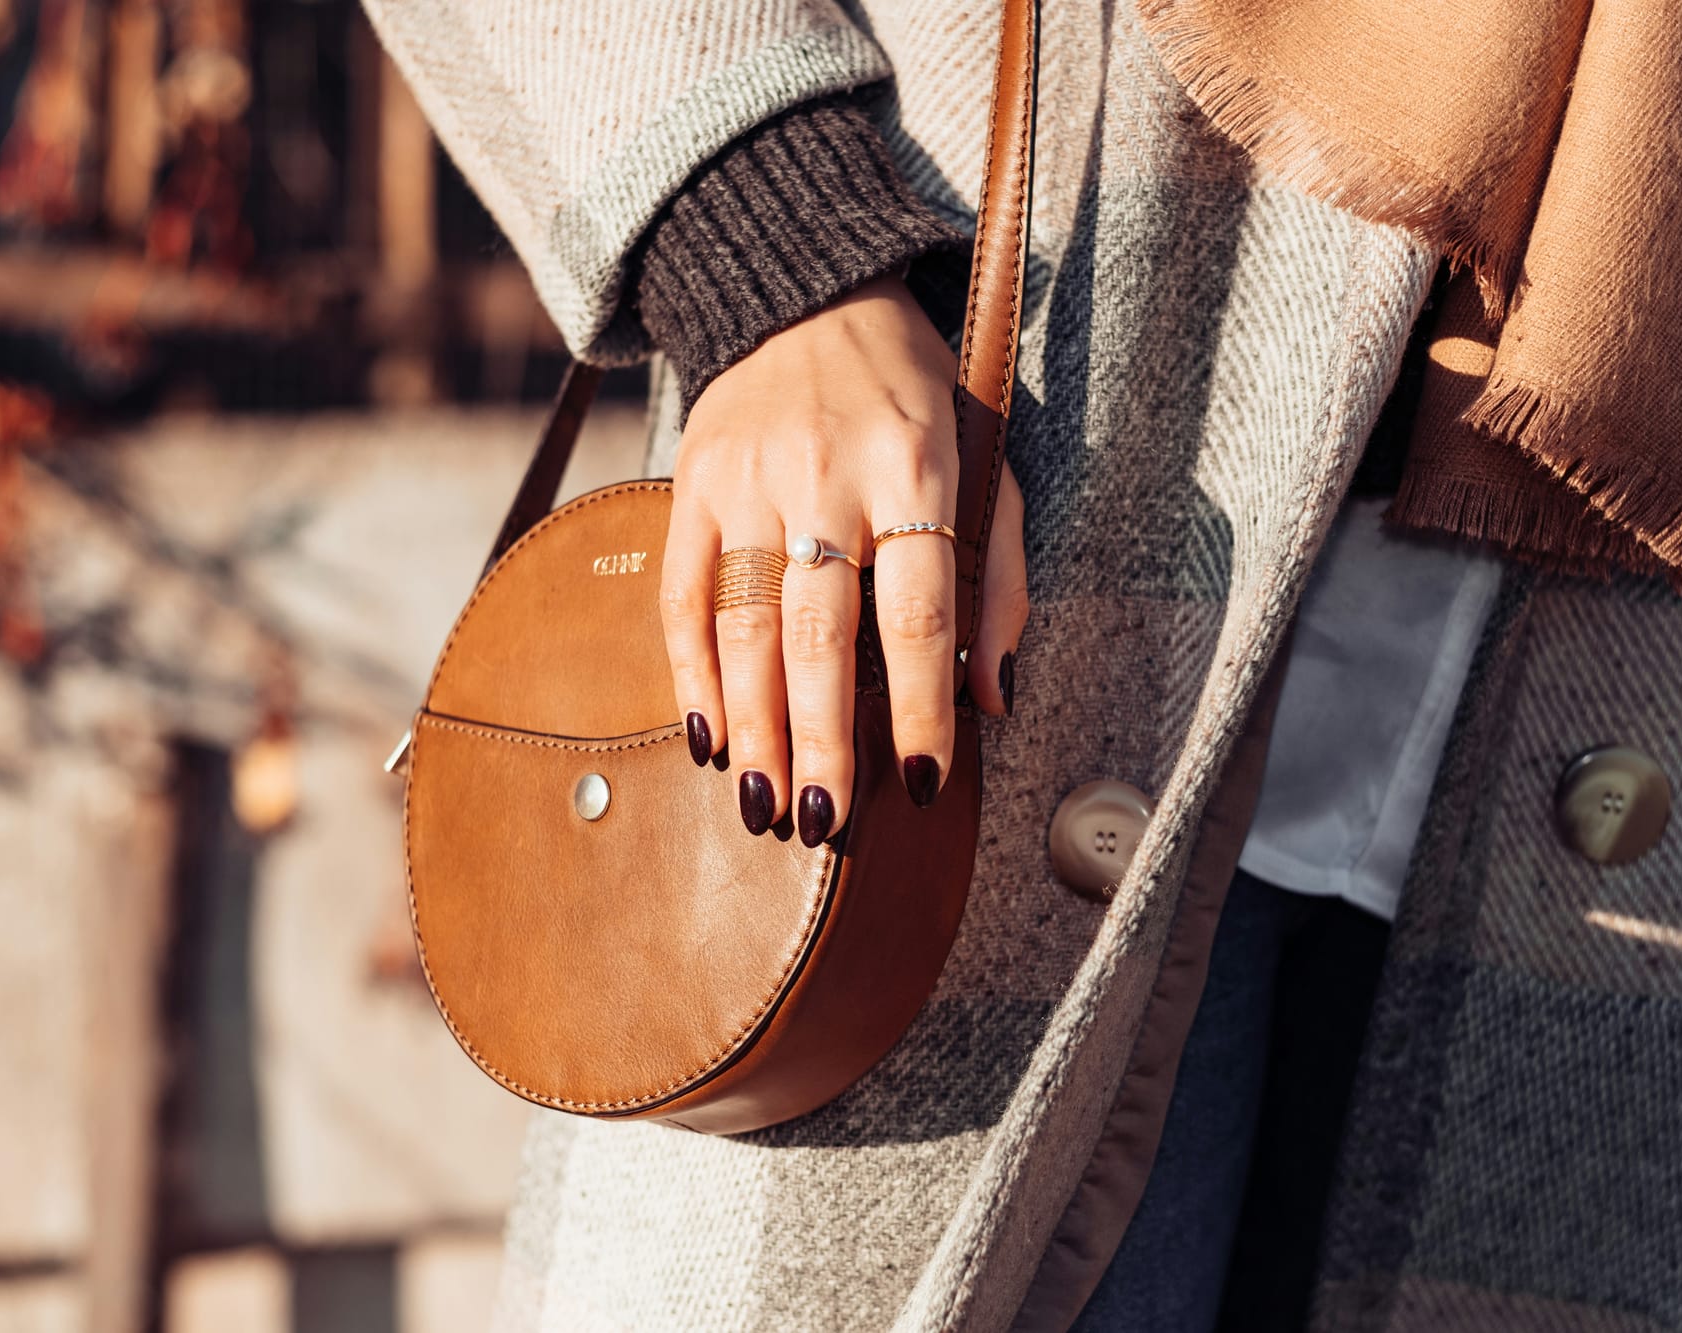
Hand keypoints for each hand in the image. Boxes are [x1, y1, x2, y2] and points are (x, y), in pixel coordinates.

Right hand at [658, 276, 1028, 847]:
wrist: (806, 291)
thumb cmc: (914, 392)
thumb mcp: (986, 458)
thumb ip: (998, 575)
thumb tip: (991, 695)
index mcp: (913, 469)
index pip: (916, 611)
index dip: (918, 704)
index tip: (921, 781)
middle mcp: (825, 475)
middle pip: (819, 632)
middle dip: (821, 738)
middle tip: (825, 821)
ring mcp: (748, 479)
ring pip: (743, 623)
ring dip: (754, 724)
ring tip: (766, 803)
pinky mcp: (692, 483)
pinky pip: (683, 592)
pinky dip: (691, 673)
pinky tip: (708, 738)